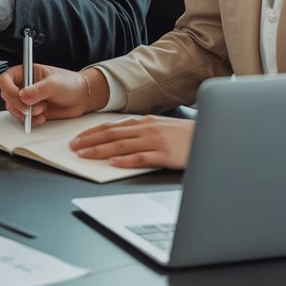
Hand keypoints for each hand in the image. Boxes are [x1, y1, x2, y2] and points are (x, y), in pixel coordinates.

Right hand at [0, 64, 97, 123]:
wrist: (81, 98)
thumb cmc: (70, 84)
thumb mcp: (54, 83)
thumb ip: (38, 89)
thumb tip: (23, 95)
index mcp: (26, 72)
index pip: (5, 79)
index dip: (8, 88)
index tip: (19, 96)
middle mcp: (23, 86)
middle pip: (7, 95)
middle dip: (18, 104)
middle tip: (31, 108)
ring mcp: (27, 100)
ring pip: (13, 109)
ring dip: (25, 113)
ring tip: (42, 111)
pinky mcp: (32, 112)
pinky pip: (22, 119)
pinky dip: (30, 121)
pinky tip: (42, 118)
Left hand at [71, 116, 194, 169]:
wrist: (212, 135)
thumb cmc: (185, 135)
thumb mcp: (160, 127)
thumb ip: (141, 131)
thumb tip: (120, 137)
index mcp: (144, 122)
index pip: (112, 126)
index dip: (92, 132)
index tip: (78, 138)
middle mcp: (147, 129)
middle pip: (112, 135)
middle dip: (90, 140)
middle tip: (73, 147)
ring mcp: (156, 141)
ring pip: (122, 146)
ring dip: (101, 150)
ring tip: (85, 155)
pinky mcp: (165, 154)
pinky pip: (142, 158)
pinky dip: (126, 160)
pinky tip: (113, 163)